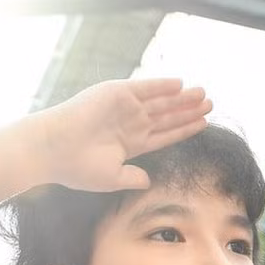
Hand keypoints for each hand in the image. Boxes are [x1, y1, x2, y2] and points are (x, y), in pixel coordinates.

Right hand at [29, 78, 213, 191]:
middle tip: (210, 104)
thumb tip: (148, 180)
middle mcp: (129, 123)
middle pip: (166, 116)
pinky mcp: (115, 93)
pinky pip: (144, 87)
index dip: (184, 129)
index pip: (164, 135)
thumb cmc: (77, 168)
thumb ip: (132, 177)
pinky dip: (162, 85)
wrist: (54, 151)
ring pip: (160, 101)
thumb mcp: (111, 178)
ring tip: (203, 94)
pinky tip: (181, 84)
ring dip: (181, 98)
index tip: (203, 124)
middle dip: (188, 110)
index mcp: (130, 143)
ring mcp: (123, 107)